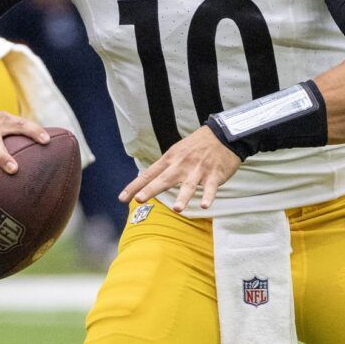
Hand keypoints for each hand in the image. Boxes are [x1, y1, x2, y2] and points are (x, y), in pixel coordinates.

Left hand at [120, 126, 241, 212]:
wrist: (222, 135)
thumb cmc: (196, 147)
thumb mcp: (176, 152)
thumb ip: (163, 168)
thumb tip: (146, 183)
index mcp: (170, 159)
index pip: (149, 174)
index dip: (135, 186)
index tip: (122, 198)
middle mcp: (181, 165)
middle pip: (164, 179)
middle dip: (151, 190)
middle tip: (139, 200)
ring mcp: (198, 170)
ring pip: (189, 186)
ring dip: (183, 197)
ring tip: (177, 209)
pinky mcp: (214, 174)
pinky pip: (211, 187)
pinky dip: (208, 196)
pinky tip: (205, 205)